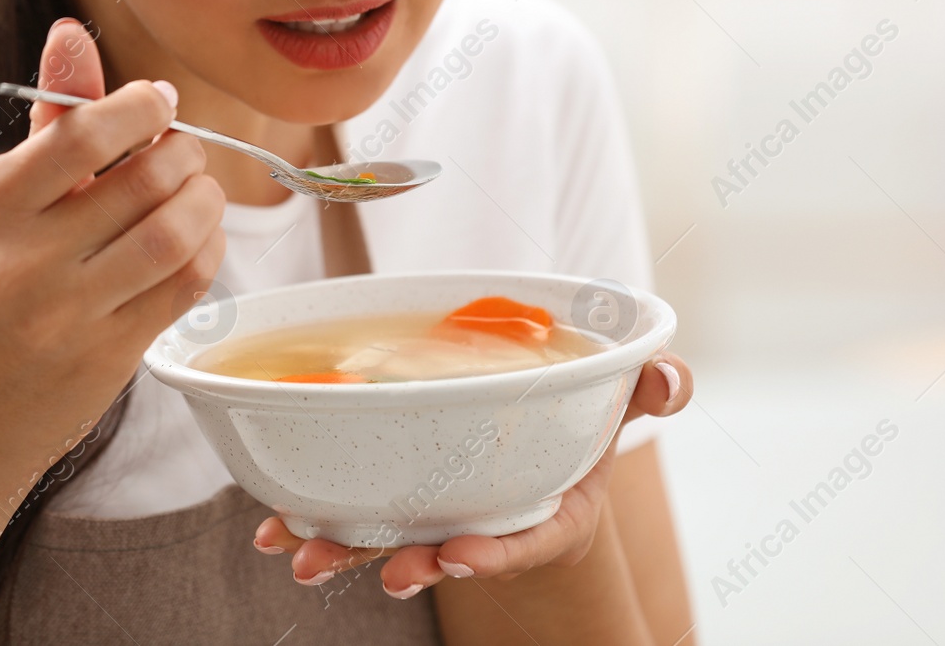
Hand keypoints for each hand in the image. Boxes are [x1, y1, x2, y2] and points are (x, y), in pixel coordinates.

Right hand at [0, 18, 225, 454]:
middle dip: (185, 154)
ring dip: (206, 200)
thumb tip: (71, 31)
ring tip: (197, 193)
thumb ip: (50, 117)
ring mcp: (65, 313)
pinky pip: (187, 282)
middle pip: (146, 178)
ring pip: (176, 230)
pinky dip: (208, 248)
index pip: (83, 133)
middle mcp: (20, 259)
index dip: (142, 108)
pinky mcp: (108, 354)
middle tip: (184, 154)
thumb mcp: (3, 198)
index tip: (159, 106)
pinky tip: (196, 240)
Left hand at [252, 351, 692, 597]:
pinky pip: (351, 514)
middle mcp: (484, 520)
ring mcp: (434, 513)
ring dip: (344, 552)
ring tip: (301, 557)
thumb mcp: (619, 406)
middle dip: (407, 562)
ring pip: (387, 540)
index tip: (456, 557)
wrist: (538, 448)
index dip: (489, 555)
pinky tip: (273, 526)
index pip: (522, 541)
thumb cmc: (576, 427)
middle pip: (444, 551)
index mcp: (543, 506)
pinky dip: (313, 521)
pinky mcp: (394, 498)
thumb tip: (670, 373)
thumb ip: (648, 389)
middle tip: (384, 572)